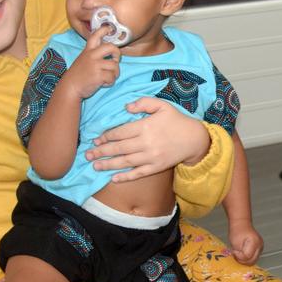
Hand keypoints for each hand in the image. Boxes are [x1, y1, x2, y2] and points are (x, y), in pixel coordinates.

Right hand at [62, 26, 120, 99]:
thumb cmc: (79, 74)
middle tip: (114, 60)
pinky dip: (110, 82)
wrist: (70, 87)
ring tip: (107, 77)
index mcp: (88, 50)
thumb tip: (110, 51)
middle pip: (111, 47)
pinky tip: (104, 83)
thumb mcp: (83, 59)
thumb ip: (93, 54)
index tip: (109, 28)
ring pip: (115, 66)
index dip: (104, 30)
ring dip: (114, 73)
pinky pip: (112, 77)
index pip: (95, 36)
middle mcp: (92, 55)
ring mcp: (95, 65)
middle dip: (117, 54)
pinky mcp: (99, 75)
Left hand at [86, 97, 210, 180]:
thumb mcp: (162, 105)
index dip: (106, 136)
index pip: (120, 132)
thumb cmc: (176, 120)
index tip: (96, 140)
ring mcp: (151, 157)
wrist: (194, 139)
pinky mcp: (156, 167)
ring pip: (125, 162)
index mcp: (145, 126)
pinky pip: (138, 173)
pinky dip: (125, 177)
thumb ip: (143, 103)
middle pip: (119, 148)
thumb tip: (126, 107)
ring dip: (108, 164)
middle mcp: (146, 143)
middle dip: (101, 151)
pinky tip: (113, 178)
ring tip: (95, 166)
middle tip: (87, 154)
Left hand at [228, 218, 262, 264]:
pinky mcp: (259, 249)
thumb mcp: (235, 242)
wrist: (241, 224)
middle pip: (252, 261)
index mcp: (254, 242)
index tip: (234, 251)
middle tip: (236, 254)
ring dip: (245, 260)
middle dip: (242, 260)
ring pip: (253, 260)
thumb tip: (241, 260)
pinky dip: (247, 258)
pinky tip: (242, 253)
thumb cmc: (237, 231)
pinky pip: (253, 257)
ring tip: (239, 253)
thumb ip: (239, 253)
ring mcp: (260, 248)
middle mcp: (260, 246)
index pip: (247, 257)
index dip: (239, 256)